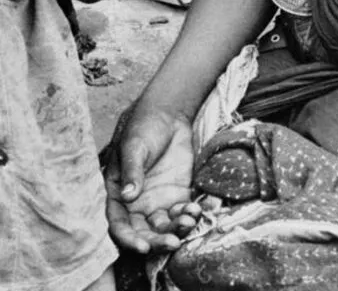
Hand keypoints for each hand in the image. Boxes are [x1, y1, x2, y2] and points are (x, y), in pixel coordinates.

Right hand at [106, 104, 198, 253]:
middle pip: (142, 232)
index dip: (129, 239)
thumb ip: (132, 171)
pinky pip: (181, 213)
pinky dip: (188, 216)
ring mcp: (156, 201)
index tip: (144, 248)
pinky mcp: (176, 195)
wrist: (168, 114)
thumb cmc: (143, 127)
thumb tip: (128, 196)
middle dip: (156, 242)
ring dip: (175, 230)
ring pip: (163, 227)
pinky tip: (196, 211)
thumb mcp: (134, 146)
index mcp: (117, 193)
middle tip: (172, 243)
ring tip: (188, 222)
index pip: (119, 224)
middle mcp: (135, 204)